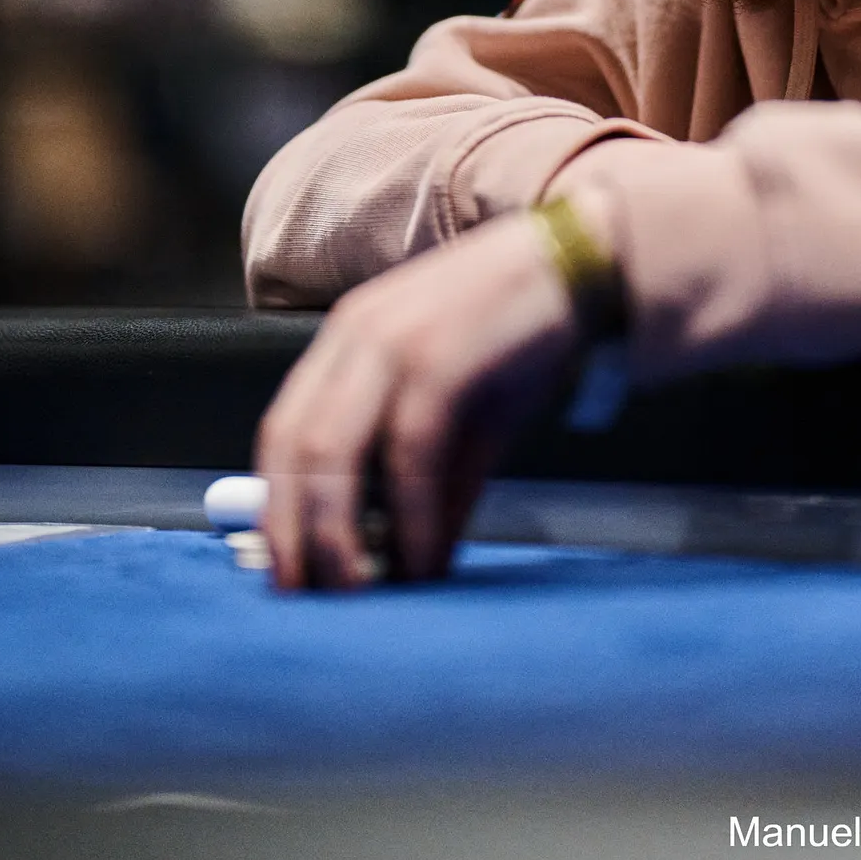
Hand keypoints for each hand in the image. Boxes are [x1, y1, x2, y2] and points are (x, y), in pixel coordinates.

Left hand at [256, 213, 578, 589]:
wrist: (584, 260)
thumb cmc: (522, 331)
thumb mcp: (463, 406)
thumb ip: (428, 478)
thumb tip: (408, 562)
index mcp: (349, 338)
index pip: (281, 433)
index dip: (276, 510)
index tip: (287, 572)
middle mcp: (357, 334)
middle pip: (294, 448)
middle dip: (297, 535)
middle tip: (316, 599)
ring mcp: (396, 340)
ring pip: (334, 452)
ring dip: (342, 536)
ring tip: (366, 591)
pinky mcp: (443, 356)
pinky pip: (409, 454)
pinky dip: (413, 519)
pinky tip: (426, 559)